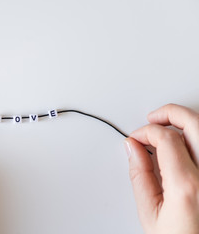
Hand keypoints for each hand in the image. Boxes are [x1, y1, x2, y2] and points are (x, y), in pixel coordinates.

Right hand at [125, 104, 198, 233]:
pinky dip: (194, 140)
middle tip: (153, 117)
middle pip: (195, 123)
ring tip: (167, 129)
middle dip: (170, 113)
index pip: (166, 138)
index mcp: (188, 185)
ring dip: (184, 124)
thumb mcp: (150, 213)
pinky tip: (182, 146)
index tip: (136, 137)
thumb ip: (140, 175)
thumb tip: (133, 148)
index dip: (146, 131)